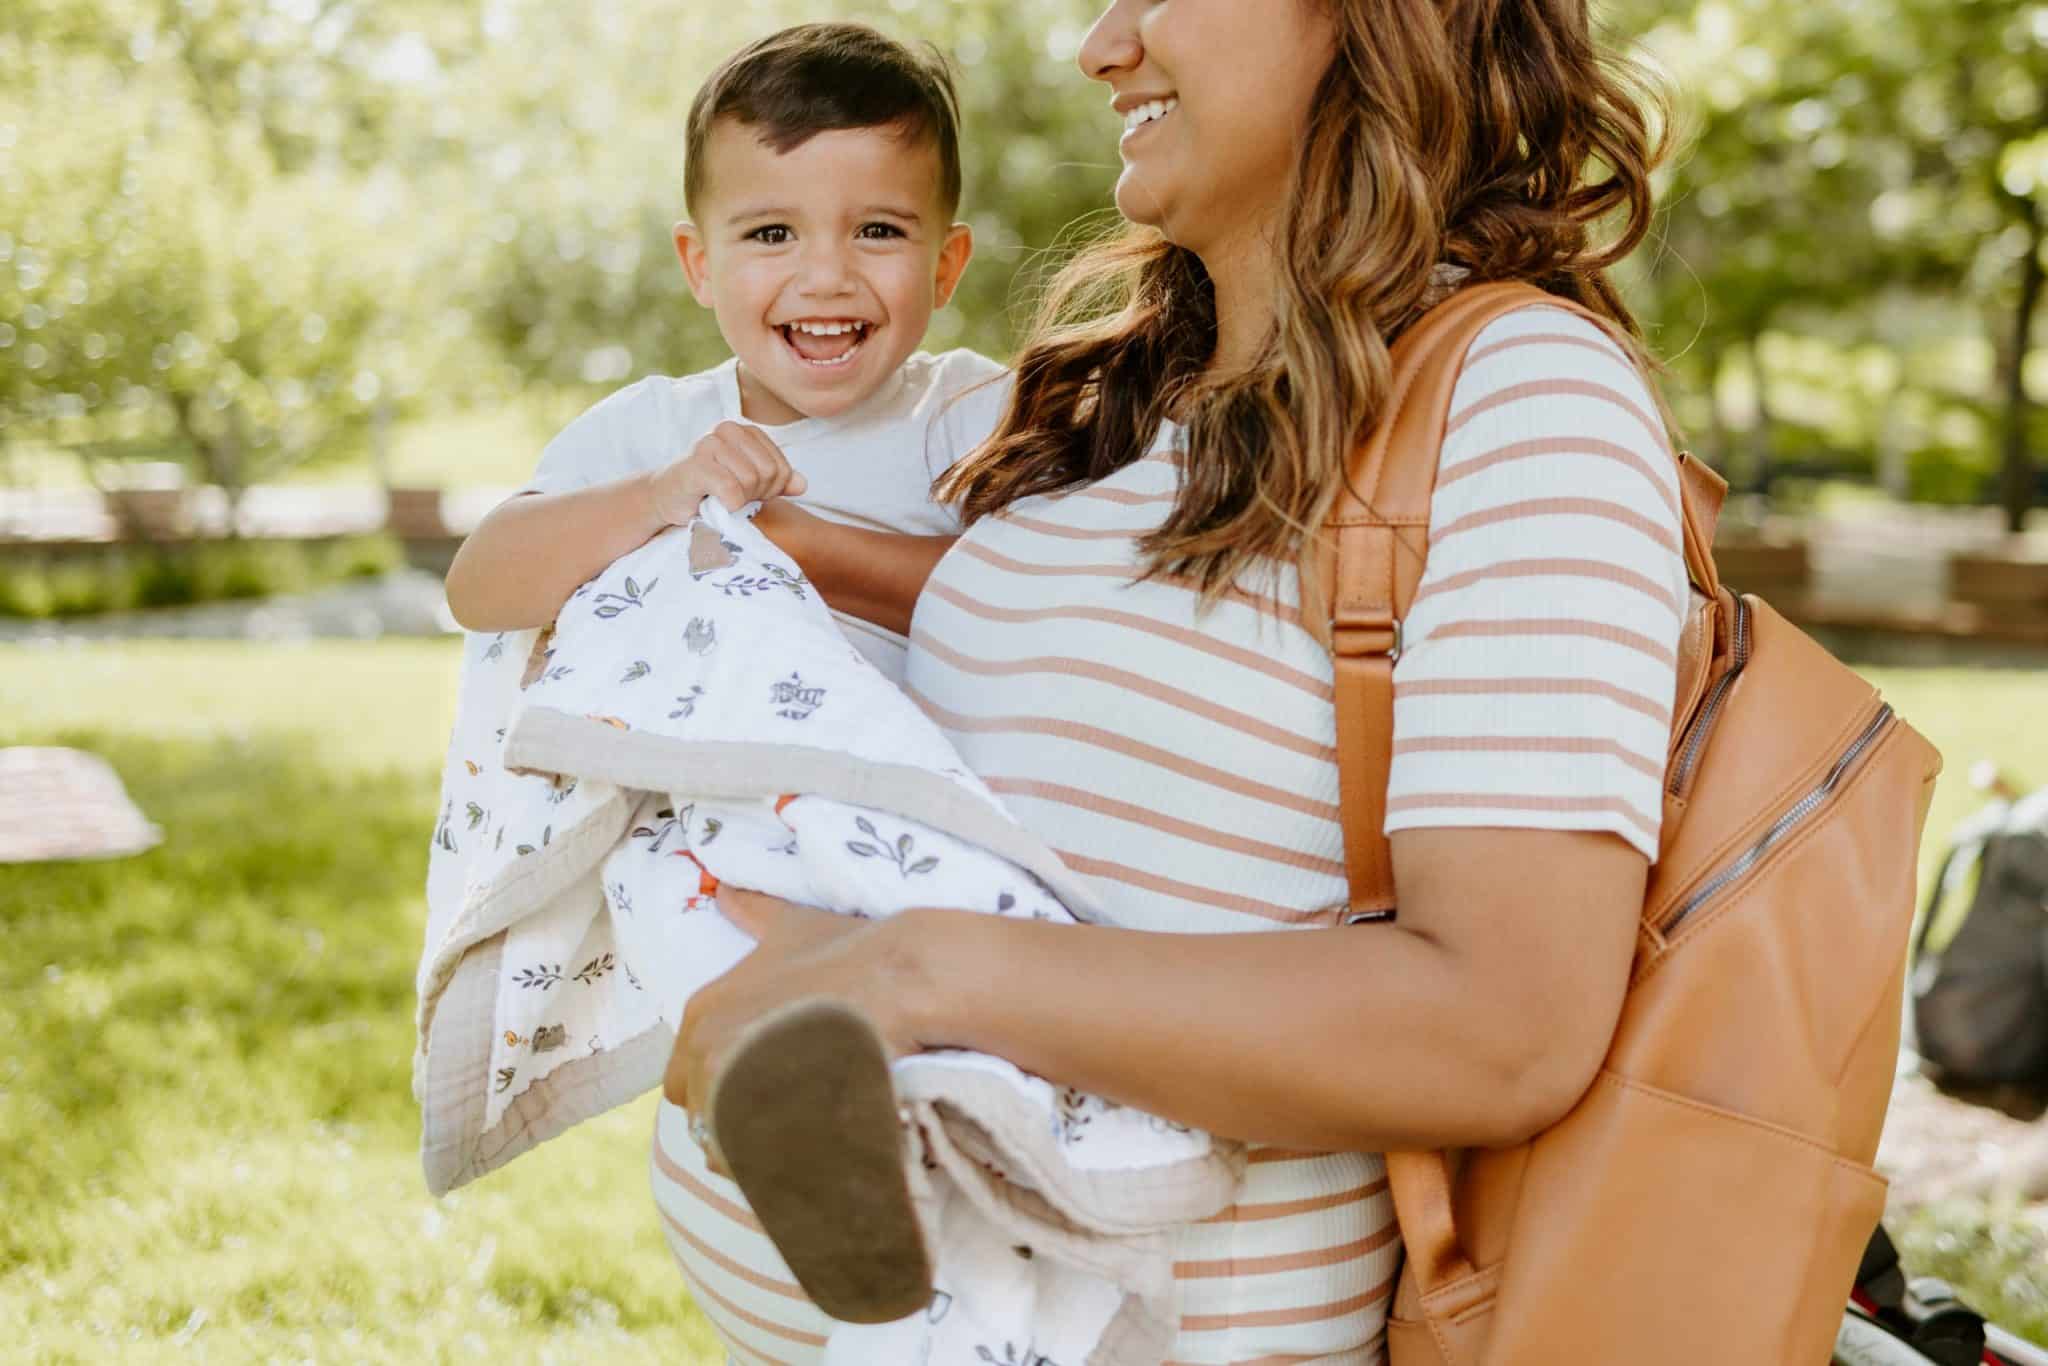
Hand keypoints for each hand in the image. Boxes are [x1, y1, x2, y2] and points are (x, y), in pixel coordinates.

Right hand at [647, 422, 808, 526]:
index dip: (771, 490)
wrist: (669, 499)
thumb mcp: (751, 485)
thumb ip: (778, 482)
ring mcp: (709, 443)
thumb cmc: (711, 491)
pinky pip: (730, 490)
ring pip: (751, 480)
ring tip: (721, 498)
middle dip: (755, 495)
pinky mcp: (695, 464)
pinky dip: (728, 505)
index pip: (781, 467)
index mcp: (747, 432)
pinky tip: (714, 503)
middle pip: (768, 472)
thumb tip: (802, 484)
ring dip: (739, 500)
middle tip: (732, 497)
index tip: (748, 493)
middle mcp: (728, 430)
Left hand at [663, 888, 942, 1172]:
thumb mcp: (794, 924)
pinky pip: (754, 1172)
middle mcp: (703, 1056)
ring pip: (727, 1146)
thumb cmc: (849, 953)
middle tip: (791, 1102)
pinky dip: (777, 1168)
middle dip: (736, 1114)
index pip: (685, 1077)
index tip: (768, 1077)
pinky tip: (814, 1144)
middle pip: (703, 1114)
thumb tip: (723, 890)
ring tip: (806, 1125)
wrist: (899, 984)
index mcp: (702, 1015)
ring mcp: (731, 1097)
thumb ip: (753, 910)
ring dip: (757, 1143)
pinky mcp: (765, 1131)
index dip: (726, 1082)